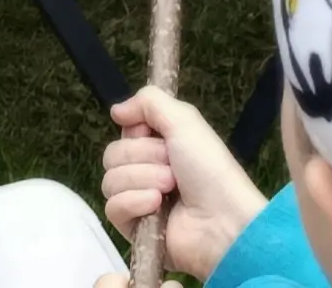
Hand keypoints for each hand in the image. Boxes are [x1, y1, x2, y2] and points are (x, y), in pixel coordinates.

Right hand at [101, 86, 265, 279]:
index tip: (157, 136)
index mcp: (158, 145)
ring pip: (110, 181)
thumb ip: (149, 101)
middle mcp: (146, 170)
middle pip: (113, 155)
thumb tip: (116, 109)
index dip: (138, 133)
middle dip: (144, 158)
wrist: (220, 219)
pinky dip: (135, 203)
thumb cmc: (209, 168)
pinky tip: (156, 206)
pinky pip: (113, 208)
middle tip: (172, 168)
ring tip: (170, 188)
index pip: (124, 131)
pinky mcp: (133, 228)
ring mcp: (137, 200)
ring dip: (143, 180)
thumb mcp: (185, 121)